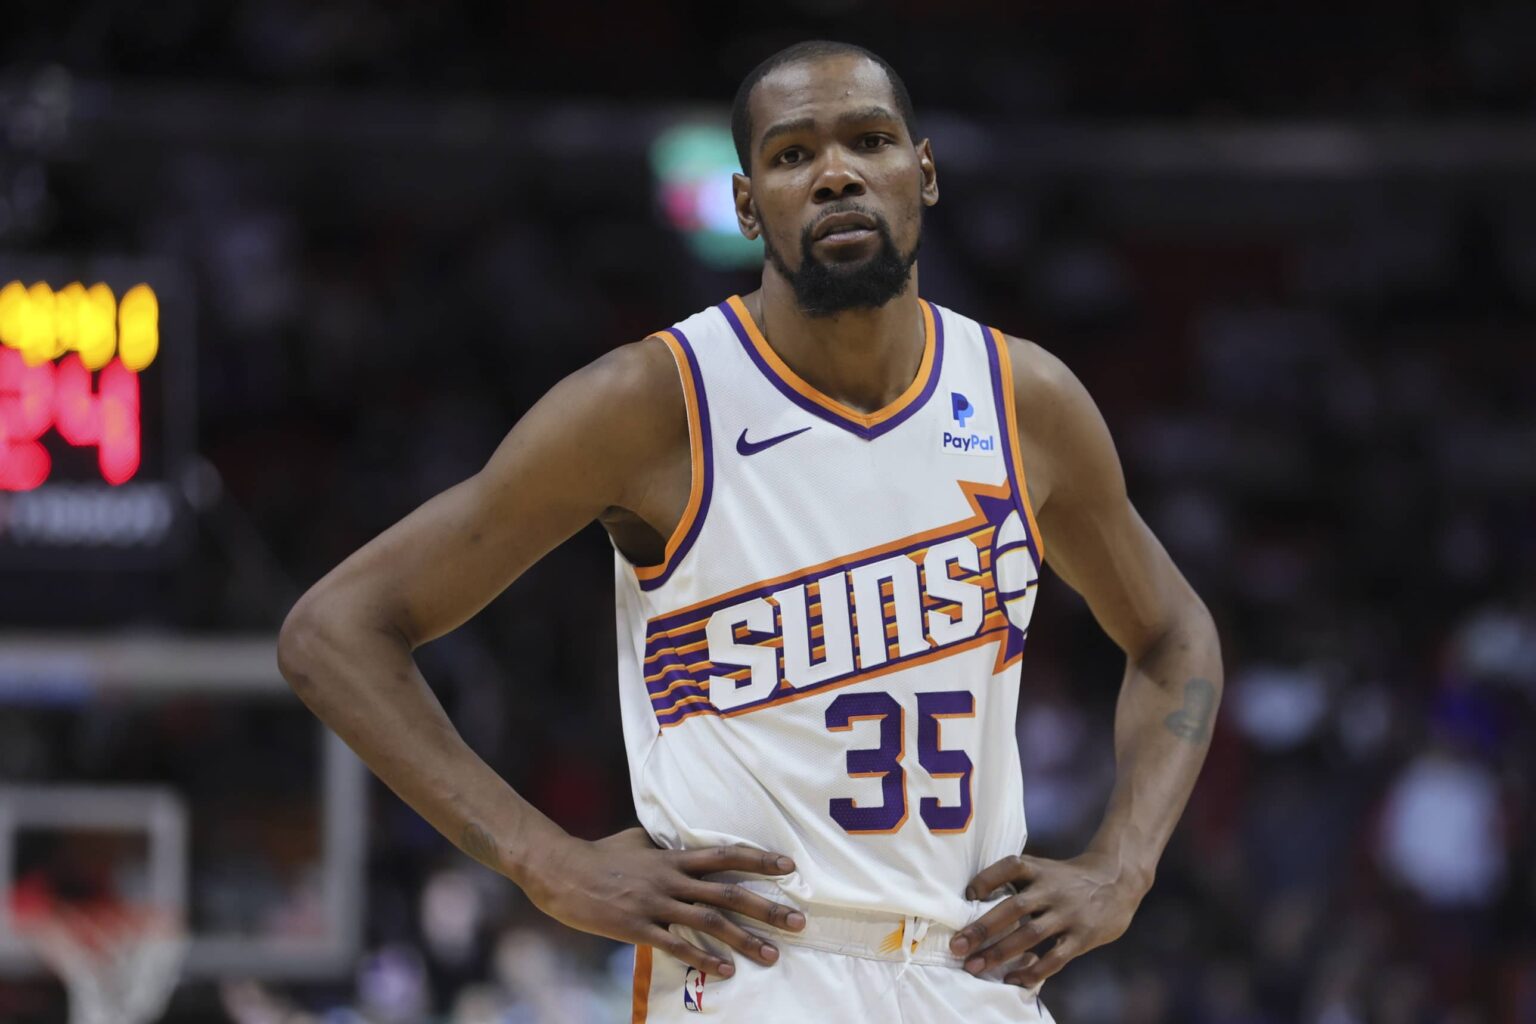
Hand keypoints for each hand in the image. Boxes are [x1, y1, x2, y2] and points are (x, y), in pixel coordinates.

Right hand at [522, 827, 804, 978]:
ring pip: (709, 921)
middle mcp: (671, 879)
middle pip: (728, 892)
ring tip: (772, 955)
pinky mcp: (637, 927)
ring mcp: (655, 904)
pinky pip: (676, 945)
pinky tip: (723, 971)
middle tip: (798, 921)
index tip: (789, 867)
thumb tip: (681, 842)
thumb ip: (664, 846)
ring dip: (744, 939)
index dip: (758, 860)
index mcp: (672, 857)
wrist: (561, 870)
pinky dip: (702, 957)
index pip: (725, 855)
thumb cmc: (599, 855)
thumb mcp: (637, 841)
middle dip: (767, 907)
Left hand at [948, 851, 1147, 987]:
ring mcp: (1068, 913)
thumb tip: (974, 903)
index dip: (986, 879)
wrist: (1116, 880)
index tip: (968, 895)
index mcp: (1039, 869)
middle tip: (957, 946)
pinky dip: (1033, 970)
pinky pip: (1055, 957)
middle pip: (1014, 907)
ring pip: (1030, 934)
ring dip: (1000, 952)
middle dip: (982, 928)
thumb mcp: (1044, 869)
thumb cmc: (1067, 879)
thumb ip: (1017, 883)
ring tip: (974, 966)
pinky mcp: (1082, 936)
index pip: (1009, 867)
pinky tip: (1012, 978)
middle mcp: (1052, 889)